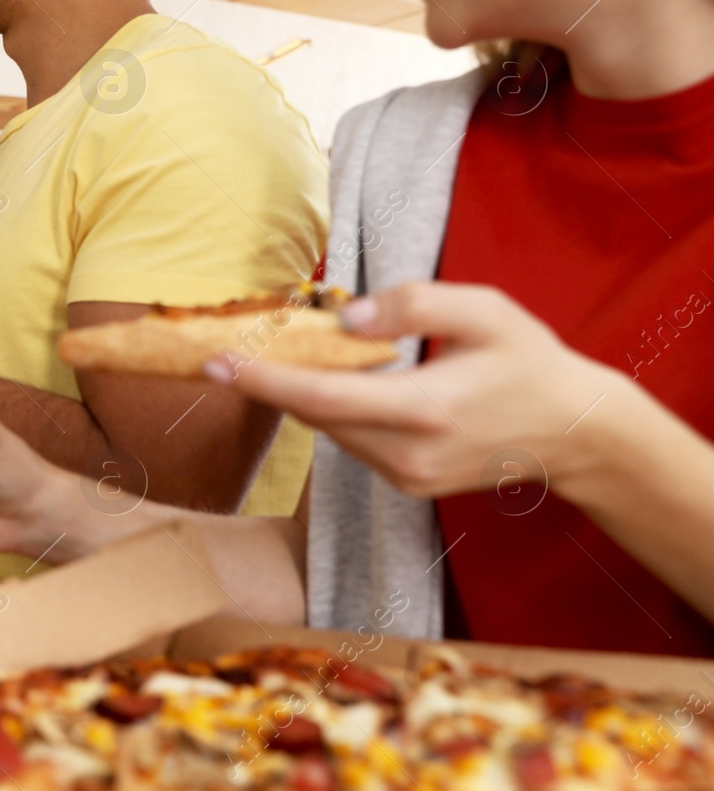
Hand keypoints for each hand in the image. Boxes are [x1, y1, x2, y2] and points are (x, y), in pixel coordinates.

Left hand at [210, 282, 625, 499]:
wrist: (576, 434)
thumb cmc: (529, 362)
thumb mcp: (484, 312)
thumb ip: (414, 305)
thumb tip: (347, 314)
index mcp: (424, 410)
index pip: (321, 399)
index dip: (262, 381)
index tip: (215, 363)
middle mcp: (408, 454)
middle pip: (315, 416)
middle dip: (271, 381)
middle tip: (233, 344)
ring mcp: (406, 477)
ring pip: (331, 429)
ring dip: (306, 393)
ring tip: (293, 352)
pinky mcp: (407, 485)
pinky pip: (352, 440)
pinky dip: (337, 410)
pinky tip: (346, 380)